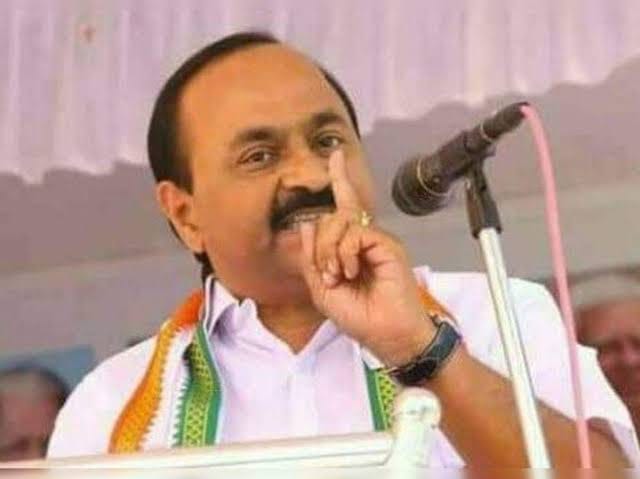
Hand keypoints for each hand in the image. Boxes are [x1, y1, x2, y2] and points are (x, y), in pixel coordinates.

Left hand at [299, 150, 434, 365]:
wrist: (386, 335)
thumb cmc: (359, 317)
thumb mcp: (323, 290)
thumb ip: (312, 258)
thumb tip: (306, 224)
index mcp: (351, 248)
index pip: (343, 208)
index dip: (339, 180)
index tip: (334, 156)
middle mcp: (365, 239)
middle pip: (332, 216)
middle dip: (321, 243)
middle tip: (329, 274)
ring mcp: (378, 241)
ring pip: (341, 221)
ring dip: (330, 250)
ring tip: (338, 276)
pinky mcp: (388, 244)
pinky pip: (355, 232)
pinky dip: (344, 252)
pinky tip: (349, 271)